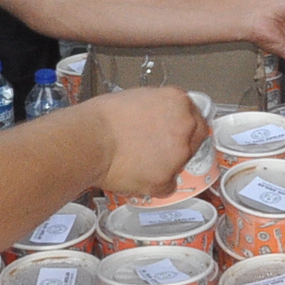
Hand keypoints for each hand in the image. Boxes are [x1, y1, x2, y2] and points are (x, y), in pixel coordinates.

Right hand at [84, 87, 209, 196]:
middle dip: (181, 145)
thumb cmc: (103, 118)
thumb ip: (158, 108)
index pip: (194, 115)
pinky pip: (166, 186)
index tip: (175, 131)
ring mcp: (179, 155)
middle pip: (195, 139)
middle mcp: (185, 126)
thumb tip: (159, 119)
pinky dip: (155, 185)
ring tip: (139, 162)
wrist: (89, 139)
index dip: (183, 125)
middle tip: (159, 149)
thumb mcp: (137, 98)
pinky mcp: (166, 179)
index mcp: (178, 101)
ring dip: (166, 165)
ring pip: (181, 164)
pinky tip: (137, 176)